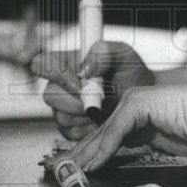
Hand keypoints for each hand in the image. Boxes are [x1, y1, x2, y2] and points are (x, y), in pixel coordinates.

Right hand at [30, 41, 154, 141]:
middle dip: (77, 100)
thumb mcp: (123, 53)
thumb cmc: (132, 72)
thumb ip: (103, 52)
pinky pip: (70, 133)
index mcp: (69, 63)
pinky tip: (102, 120)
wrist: (144, 97)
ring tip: (104, 109)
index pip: (42, 63)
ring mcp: (66, 108)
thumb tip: (85, 69)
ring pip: (60, 116)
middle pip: (50, 95)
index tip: (79, 80)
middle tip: (99, 99)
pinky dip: (88, 129)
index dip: (56, 73)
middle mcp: (63, 85)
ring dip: (84, 115)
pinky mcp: (73, 128)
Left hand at [67, 83, 186, 171]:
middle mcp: (131, 107)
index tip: (71, 169)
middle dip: (77, 155)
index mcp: (136, 117)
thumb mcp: (163, 145)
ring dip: (85, 155)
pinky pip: (116, 131)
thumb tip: (117, 162)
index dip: (86, 154)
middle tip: (58, 170)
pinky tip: (93, 164)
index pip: (105, 137)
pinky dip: (104, 150)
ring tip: (68, 171)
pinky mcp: (139, 104)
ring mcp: (134, 102)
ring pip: (103, 132)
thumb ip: (139, 147)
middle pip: (98, 134)